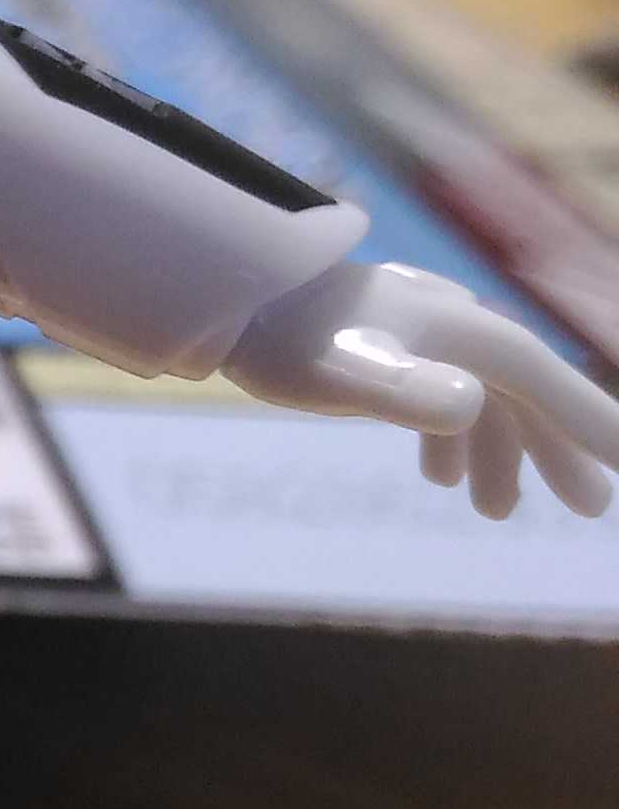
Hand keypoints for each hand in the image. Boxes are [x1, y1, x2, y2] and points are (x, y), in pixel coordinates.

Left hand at [226, 258, 618, 517]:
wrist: (226, 296)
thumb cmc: (287, 339)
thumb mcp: (345, 373)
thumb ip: (406, 391)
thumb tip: (471, 406)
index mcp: (461, 331)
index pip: (542, 379)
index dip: (588, 421)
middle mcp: (452, 327)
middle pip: (523, 391)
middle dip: (556, 448)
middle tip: (587, 508)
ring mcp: (420, 335)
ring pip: (482, 397)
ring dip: (497, 452)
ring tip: (494, 512)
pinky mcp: (384, 347)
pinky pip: (440, 394)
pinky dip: (451, 437)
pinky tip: (440, 479)